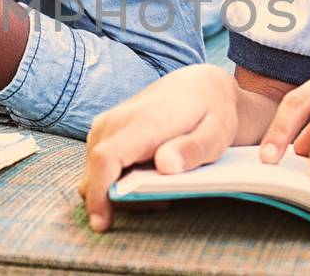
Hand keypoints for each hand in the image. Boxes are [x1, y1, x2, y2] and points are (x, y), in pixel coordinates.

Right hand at [79, 64, 239, 231]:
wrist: (198, 85)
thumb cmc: (210, 112)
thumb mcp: (216, 133)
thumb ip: (193, 149)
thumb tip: (165, 165)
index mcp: (143, 122)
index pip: (106, 157)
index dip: (99, 193)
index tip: (102, 223)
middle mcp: (116, 121)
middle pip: (96, 173)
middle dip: (116, 200)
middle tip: (160, 203)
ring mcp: (106, 124)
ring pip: (93, 172)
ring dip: (115, 190)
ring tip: (157, 190)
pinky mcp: (104, 129)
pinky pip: (97, 165)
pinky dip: (113, 180)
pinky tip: (144, 179)